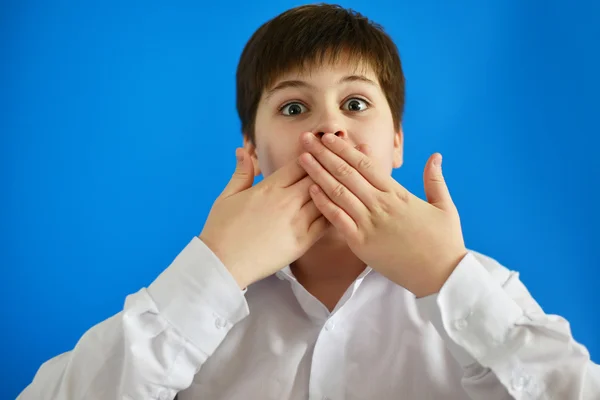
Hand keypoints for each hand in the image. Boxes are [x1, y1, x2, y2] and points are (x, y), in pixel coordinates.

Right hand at [199, 148, 327, 288]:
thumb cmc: (221, 230)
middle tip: (338, 165)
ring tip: (344, 184)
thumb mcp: (227, 196)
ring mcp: (297, 222)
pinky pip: (327, 223)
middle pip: (317, 177)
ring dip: (334, 190)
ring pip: (325, 198)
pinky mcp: (303, 241)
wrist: (223, 264)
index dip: (312, 155)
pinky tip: (341, 208)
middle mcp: (287, 201)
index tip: (320, 152)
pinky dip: (335, 212)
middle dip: (327, 169)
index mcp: (269, 187)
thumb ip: (241, 173)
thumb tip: (243, 151)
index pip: (300, 163)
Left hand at [298, 132, 467, 297]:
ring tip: (302, 159)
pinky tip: (310, 190)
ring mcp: (369, 223)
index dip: (344, 148)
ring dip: (318, 173)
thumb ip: (435, 180)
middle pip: (346, 173)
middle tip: (306, 139)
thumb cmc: (444, 242)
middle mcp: (380, 204)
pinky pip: (337, 219)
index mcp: (398, 193)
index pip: (365, 164)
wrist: (441, 275)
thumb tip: (435, 156)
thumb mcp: (444, 206)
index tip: (328, 136)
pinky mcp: (361, 243)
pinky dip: (323, 203)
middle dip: (324, 154)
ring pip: (338, 192)